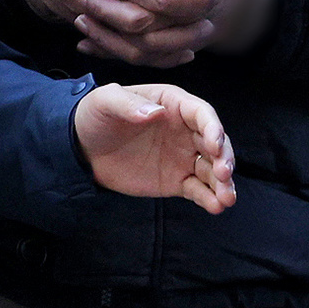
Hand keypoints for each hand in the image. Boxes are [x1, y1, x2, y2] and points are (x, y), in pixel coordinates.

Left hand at [73, 82, 235, 213]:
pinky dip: (208, 198)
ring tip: (226, 198)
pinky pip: (197, 189)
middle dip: (224, 157)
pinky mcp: (176, 180)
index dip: (213, 127)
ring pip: (211, 168)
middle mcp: (184, 129)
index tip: (215, 145)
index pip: (201, 113)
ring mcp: (182, 156)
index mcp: (173, 103)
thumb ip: (129, 104)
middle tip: (224, 173)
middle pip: (215, 142)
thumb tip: (155, 112)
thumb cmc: (97, 115)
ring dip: (223, 182)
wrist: (82, 148)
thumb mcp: (106, 101)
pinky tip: (215, 206)